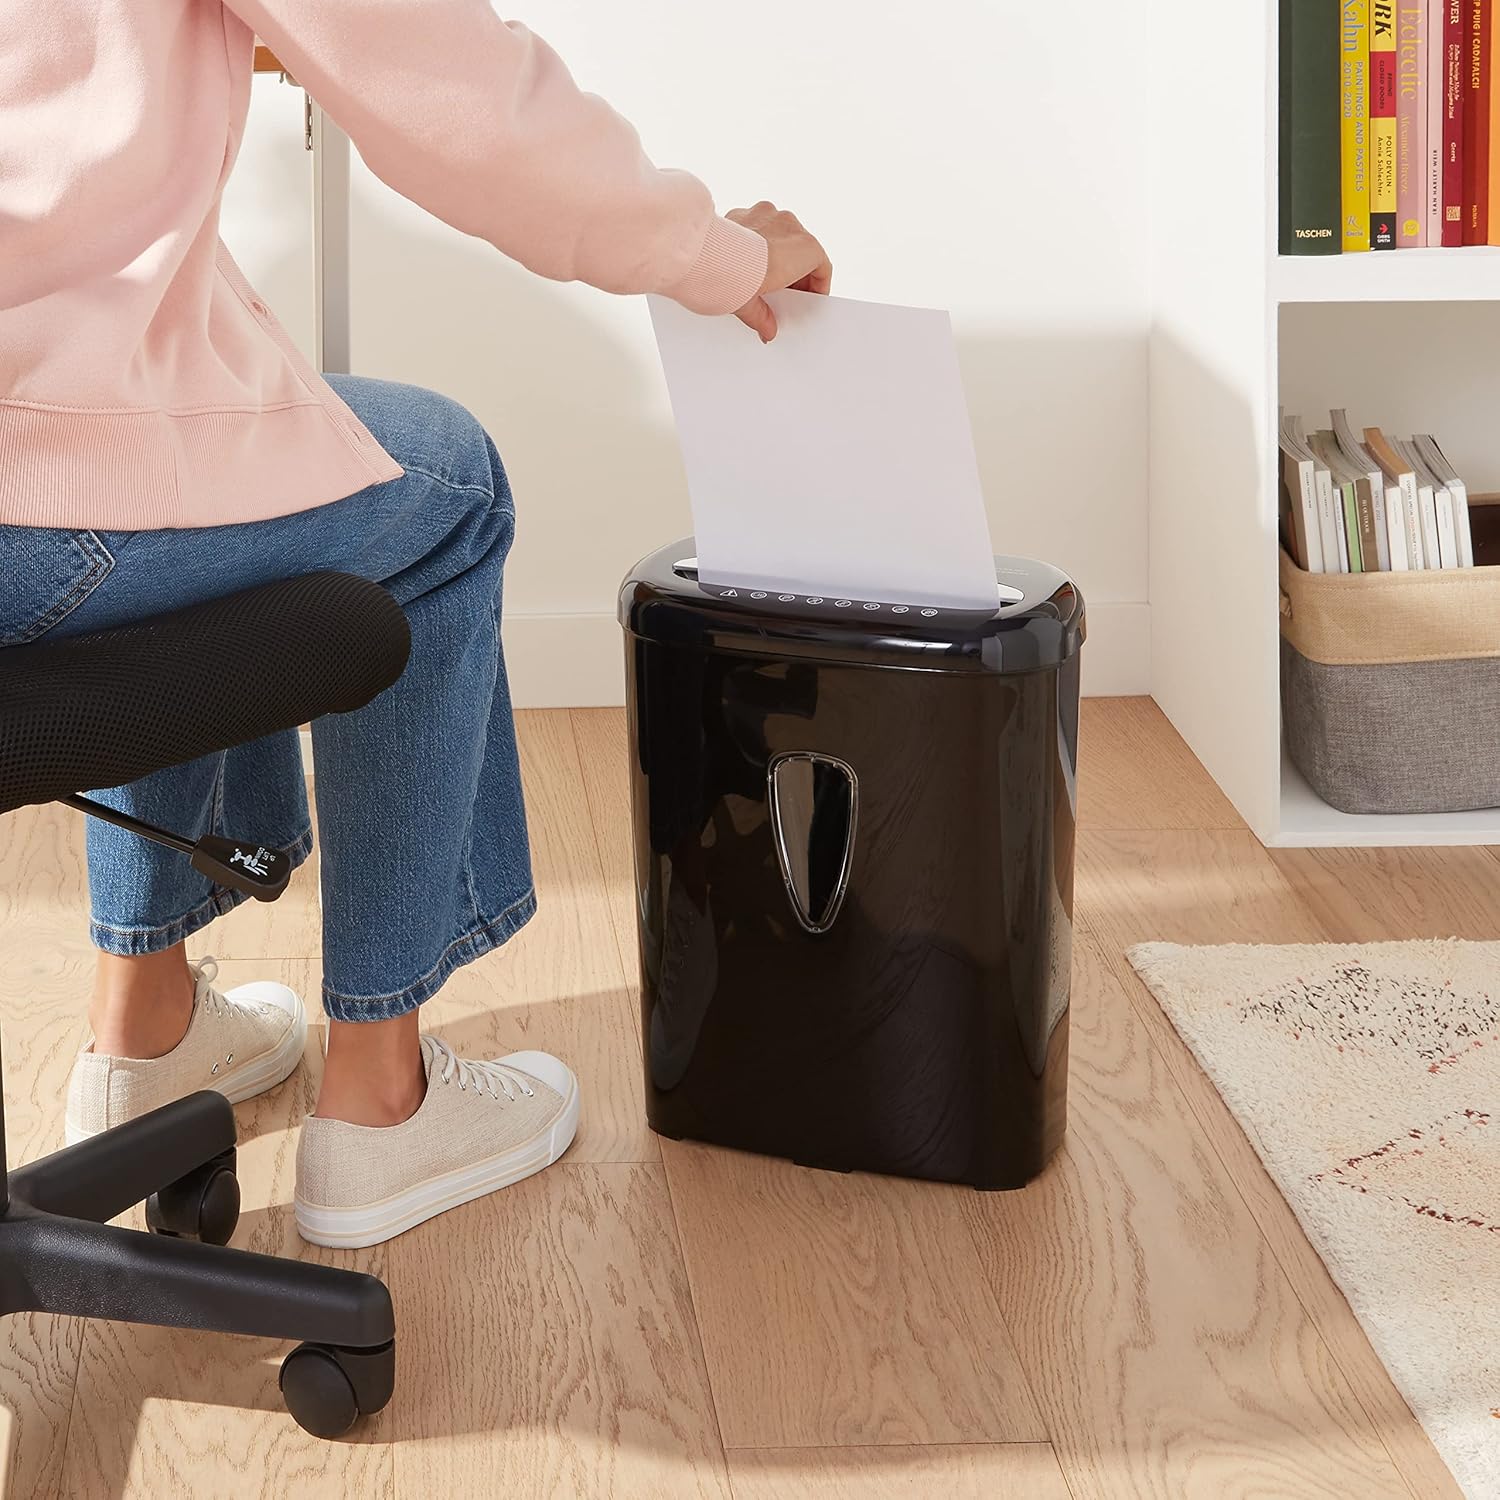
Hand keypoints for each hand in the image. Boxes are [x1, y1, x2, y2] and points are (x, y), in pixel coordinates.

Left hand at [727, 202, 831, 341]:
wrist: (702, 257)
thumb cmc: (735, 278)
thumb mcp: (752, 306)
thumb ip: (763, 317)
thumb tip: (767, 329)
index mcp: (804, 248)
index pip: (822, 266)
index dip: (817, 286)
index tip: (809, 299)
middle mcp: (789, 224)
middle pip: (800, 250)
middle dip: (794, 272)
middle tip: (782, 294)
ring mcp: (766, 213)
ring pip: (779, 235)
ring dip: (775, 254)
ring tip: (760, 277)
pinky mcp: (742, 211)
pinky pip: (756, 227)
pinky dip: (754, 242)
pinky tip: (741, 260)